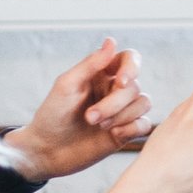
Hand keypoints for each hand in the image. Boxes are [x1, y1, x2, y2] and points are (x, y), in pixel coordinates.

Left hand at [8, 39, 151, 183]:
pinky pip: (146, 124)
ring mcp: (121, 111)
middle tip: (90, 117)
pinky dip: (133, 128)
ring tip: (100, 126)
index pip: (129, 59)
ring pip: (143, 103)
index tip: (120, 82)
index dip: (131, 67)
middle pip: (134, 87)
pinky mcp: (125, 131)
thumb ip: (90, 64)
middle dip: (114, 104)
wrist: (46, 151)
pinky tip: (114, 134)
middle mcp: (114, 90)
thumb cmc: (52, 115)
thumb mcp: (66, 86)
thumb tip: (112, 41)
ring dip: (122, 115)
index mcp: (101, 74)